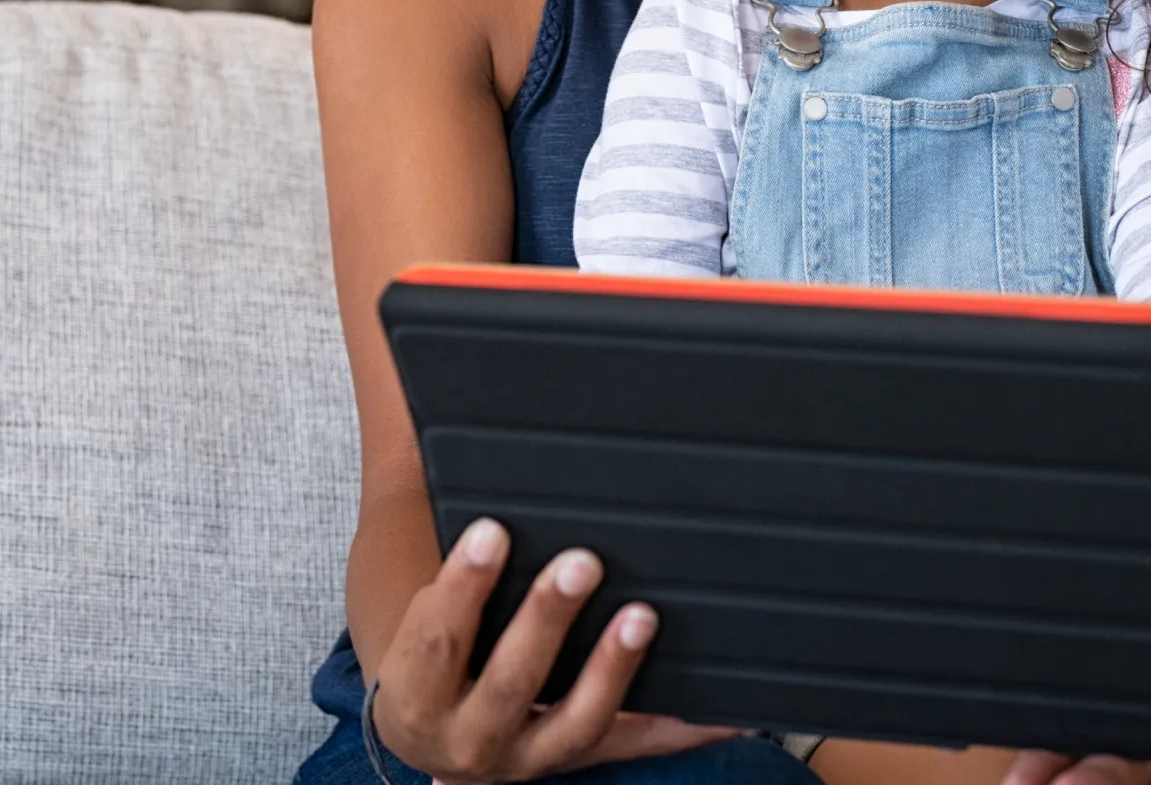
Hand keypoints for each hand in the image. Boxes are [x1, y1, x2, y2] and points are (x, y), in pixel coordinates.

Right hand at [369, 519, 739, 781]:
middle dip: (546, 618)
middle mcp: (469, 738)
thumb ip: (454, 533)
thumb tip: (435, 405)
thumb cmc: (437, 645)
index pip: (436, 639)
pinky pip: (639, 743)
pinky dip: (686, 725)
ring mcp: (530, 757)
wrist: (436, 730)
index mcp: (418, 691)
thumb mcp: (423, 601)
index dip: (462, 584)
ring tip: (643, 616)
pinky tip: (728, 703)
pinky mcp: (581, 760)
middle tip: (584, 561)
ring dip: (612, 670)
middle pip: (510, 680)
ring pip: (574, 724)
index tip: (491, 529)